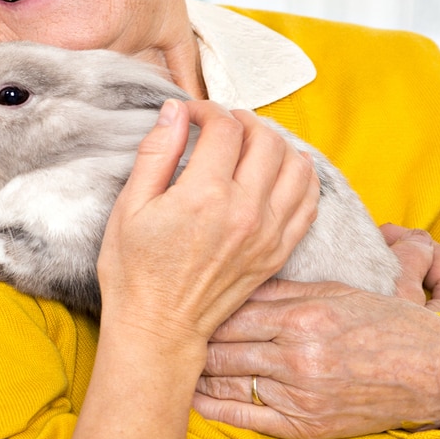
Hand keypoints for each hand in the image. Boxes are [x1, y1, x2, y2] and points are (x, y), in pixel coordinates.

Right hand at [96, 100, 318, 347]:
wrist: (159, 328)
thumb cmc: (135, 271)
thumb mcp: (130, 207)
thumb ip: (156, 153)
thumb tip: (175, 111)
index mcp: (205, 196)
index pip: (224, 127)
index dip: (206, 110)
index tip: (191, 115)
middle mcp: (245, 211)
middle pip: (266, 139)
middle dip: (243, 120)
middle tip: (221, 125)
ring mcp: (268, 233)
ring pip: (297, 164)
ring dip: (276, 144)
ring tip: (251, 144)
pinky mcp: (279, 251)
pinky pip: (309, 201)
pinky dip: (300, 176)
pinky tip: (279, 172)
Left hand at [191, 282, 439, 438]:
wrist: (434, 372)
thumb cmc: (386, 324)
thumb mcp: (337, 292)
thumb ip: (282, 290)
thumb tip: (233, 283)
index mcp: (303, 316)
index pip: (231, 311)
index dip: (200, 308)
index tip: (176, 301)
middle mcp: (297, 357)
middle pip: (222, 348)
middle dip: (188, 339)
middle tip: (160, 330)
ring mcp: (301, 396)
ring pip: (227, 382)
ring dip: (194, 374)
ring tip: (167, 362)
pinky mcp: (306, 426)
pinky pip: (248, 418)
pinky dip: (215, 408)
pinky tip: (194, 399)